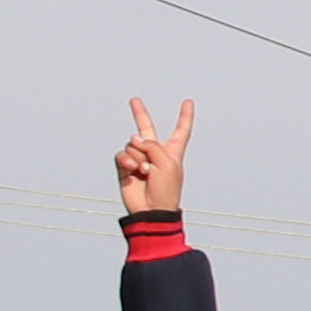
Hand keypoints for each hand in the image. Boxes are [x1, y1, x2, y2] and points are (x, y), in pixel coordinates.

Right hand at [116, 96, 194, 213]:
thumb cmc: (166, 190)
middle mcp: (155, 153)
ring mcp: (139, 159)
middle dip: (139, 113)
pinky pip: (123, 154)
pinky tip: (134, 170)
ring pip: (133, 144)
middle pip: (146, 128)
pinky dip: (127, 160)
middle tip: (134, 100)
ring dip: (138, 156)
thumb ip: (152, 145)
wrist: (151, 210)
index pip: (180, 130)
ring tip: (145, 171)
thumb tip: (134, 139)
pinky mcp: (126, 167)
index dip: (184, 116)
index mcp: (172, 151)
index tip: (187, 102)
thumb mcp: (168, 163)